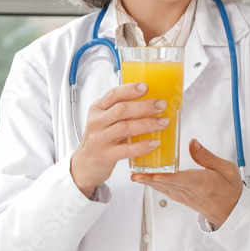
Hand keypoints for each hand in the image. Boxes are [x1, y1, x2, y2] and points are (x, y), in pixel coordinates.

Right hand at [70, 82, 168, 197]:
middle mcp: (96, 123)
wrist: (86, 163)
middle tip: (161, 105)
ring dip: (147, 124)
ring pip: (125, 128)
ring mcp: (100, 140)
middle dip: (144, 106)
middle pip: (121, 110)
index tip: (146, 87)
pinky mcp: (105, 156)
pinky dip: (142, 146)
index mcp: (97, 109)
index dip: (130, 90)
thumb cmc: (100, 138)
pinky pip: (126, 150)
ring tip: (163, 123)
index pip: (113, 95)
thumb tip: (150, 100)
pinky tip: (154, 143)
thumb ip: (120, 110)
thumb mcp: (105, 119)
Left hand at [131, 139, 242, 228]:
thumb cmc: (229, 190)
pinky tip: (144, 179)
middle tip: (136, 175)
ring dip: (148, 182)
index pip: (184, 180)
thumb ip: (207, 156)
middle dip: (151, 179)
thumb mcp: (226, 169)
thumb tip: (192, 143)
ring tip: (135, 175)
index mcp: (203, 183)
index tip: (157, 176)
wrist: (229, 210)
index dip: (169, 178)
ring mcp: (183, 195)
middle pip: (168, 184)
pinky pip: (164, 190)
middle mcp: (190, 191)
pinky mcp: (179, 196)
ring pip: (163, 188)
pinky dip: (153, 184)